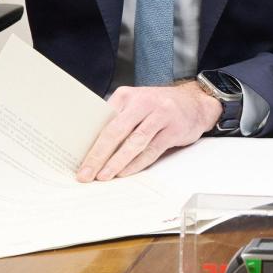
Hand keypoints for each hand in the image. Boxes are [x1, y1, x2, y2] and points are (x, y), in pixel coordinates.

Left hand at [76, 82, 221, 182]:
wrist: (195, 102)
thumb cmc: (159, 107)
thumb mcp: (136, 105)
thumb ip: (117, 120)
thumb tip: (91, 149)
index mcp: (127, 95)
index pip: (103, 120)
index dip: (89, 141)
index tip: (77, 160)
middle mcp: (143, 102)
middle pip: (116, 131)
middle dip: (98, 155)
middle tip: (86, 173)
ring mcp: (160, 115)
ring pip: (134, 142)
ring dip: (116, 162)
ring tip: (103, 176)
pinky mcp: (173, 130)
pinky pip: (151, 150)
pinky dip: (136, 164)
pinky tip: (125, 173)